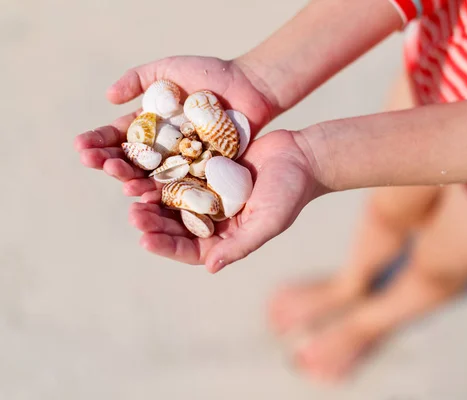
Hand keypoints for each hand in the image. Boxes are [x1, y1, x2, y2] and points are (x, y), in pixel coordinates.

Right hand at [73, 55, 274, 195]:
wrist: (249, 87)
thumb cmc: (209, 75)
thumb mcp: (167, 70)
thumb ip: (138, 79)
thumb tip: (108, 97)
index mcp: (150, 127)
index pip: (118, 137)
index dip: (99, 143)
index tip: (81, 146)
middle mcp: (162, 149)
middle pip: (131, 161)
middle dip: (111, 163)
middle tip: (96, 163)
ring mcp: (182, 163)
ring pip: (152, 177)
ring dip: (132, 181)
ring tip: (120, 181)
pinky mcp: (202, 174)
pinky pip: (181, 186)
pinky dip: (165, 192)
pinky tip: (149, 194)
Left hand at [128, 130, 320, 272]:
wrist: (302, 155)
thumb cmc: (291, 192)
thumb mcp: (269, 221)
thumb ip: (241, 245)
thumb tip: (211, 267)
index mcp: (227, 237)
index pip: (191, 249)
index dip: (167, 246)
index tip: (145, 240)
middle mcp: (215, 217)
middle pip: (176, 225)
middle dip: (153, 222)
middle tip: (134, 216)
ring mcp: (209, 192)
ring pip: (173, 199)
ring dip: (152, 198)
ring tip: (132, 193)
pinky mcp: (208, 167)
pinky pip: (181, 171)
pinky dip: (164, 171)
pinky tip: (146, 165)